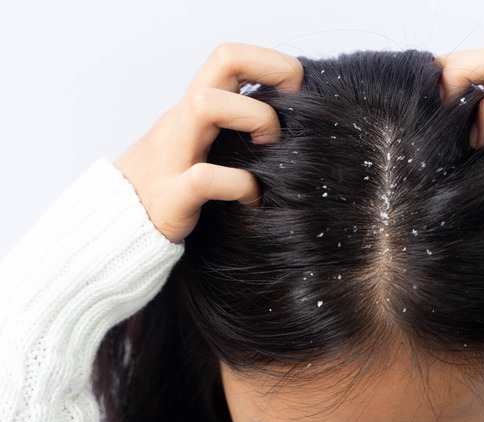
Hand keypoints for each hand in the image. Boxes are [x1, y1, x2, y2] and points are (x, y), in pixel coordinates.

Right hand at [114, 43, 302, 243]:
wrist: (114, 228)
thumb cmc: (171, 188)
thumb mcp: (199, 148)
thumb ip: (230, 131)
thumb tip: (287, 125)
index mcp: (192, 109)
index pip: (230, 56)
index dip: (271, 62)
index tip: (295, 92)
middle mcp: (181, 122)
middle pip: (223, 59)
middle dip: (271, 71)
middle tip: (290, 111)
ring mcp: (173, 156)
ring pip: (206, 105)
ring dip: (255, 119)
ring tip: (270, 148)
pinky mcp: (171, 198)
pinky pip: (204, 178)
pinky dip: (240, 185)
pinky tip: (252, 198)